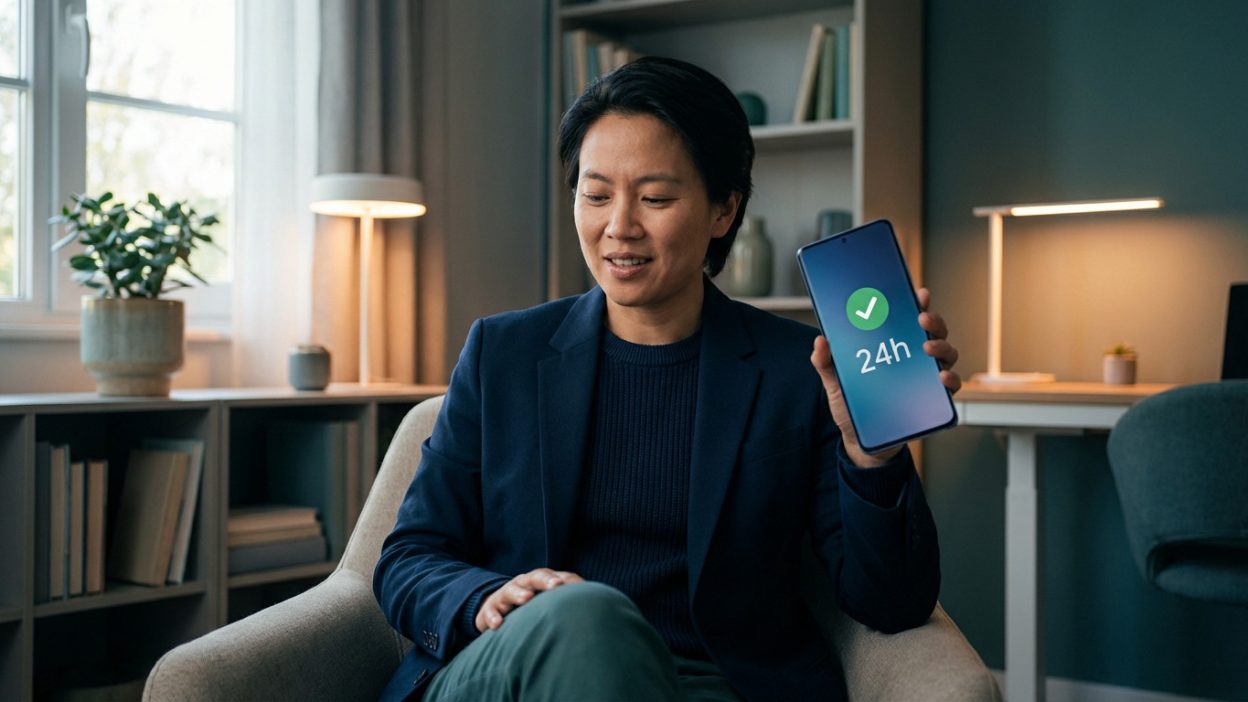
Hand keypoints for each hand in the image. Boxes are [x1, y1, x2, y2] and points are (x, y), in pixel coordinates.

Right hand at [475, 568, 584, 631]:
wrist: (495, 607)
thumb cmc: (529, 605)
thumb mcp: (546, 601)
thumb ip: (567, 601)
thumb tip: (598, 608)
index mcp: (540, 581)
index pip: (556, 576)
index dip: (567, 581)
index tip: (580, 588)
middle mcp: (524, 583)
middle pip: (535, 576)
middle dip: (546, 580)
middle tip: (556, 585)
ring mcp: (506, 594)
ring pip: (512, 589)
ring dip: (519, 593)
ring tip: (527, 599)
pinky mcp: (490, 608)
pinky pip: (490, 611)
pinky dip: (493, 617)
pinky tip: (498, 625)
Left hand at [810, 287, 961, 467]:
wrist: (863, 444)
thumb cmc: (854, 408)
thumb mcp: (835, 384)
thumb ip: (825, 363)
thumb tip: (820, 341)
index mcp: (894, 347)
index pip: (909, 319)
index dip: (918, 304)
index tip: (918, 293)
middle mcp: (914, 359)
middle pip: (934, 331)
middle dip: (933, 320)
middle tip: (921, 318)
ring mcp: (926, 378)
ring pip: (947, 354)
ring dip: (942, 346)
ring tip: (927, 347)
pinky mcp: (933, 400)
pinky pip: (951, 386)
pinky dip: (951, 379)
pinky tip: (941, 377)